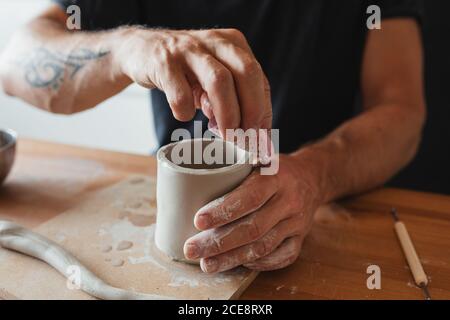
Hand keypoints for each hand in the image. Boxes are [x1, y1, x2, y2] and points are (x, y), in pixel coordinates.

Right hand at [115, 27, 271, 135]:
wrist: (141, 50)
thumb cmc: (185, 70)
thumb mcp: (214, 77)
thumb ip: (234, 98)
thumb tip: (256, 135)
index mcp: (233, 44)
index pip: (258, 79)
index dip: (262, 111)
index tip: (260, 138)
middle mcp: (215, 42)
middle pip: (246, 73)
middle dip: (251, 110)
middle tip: (246, 137)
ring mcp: (189, 50)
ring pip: (219, 80)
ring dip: (226, 113)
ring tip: (224, 134)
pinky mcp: (164, 62)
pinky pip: (180, 93)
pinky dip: (186, 111)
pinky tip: (184, 114)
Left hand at [183, 154, 321, 271]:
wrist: (312, 177)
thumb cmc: (275, 169)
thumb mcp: (259, 157)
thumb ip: (235, 166)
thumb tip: (193, 176)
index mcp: (276, 177)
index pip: (249, 197)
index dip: (223, 211)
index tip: (197, 221)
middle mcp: (289, 201)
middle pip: (253, 228)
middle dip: (219, 242)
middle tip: (192, 248)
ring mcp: (297, 222)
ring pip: (264, 246)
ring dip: (232, 258)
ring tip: (207, 263)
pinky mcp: (302, 238)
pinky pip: (282, 257)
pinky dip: (259, 264)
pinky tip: (238, 264)